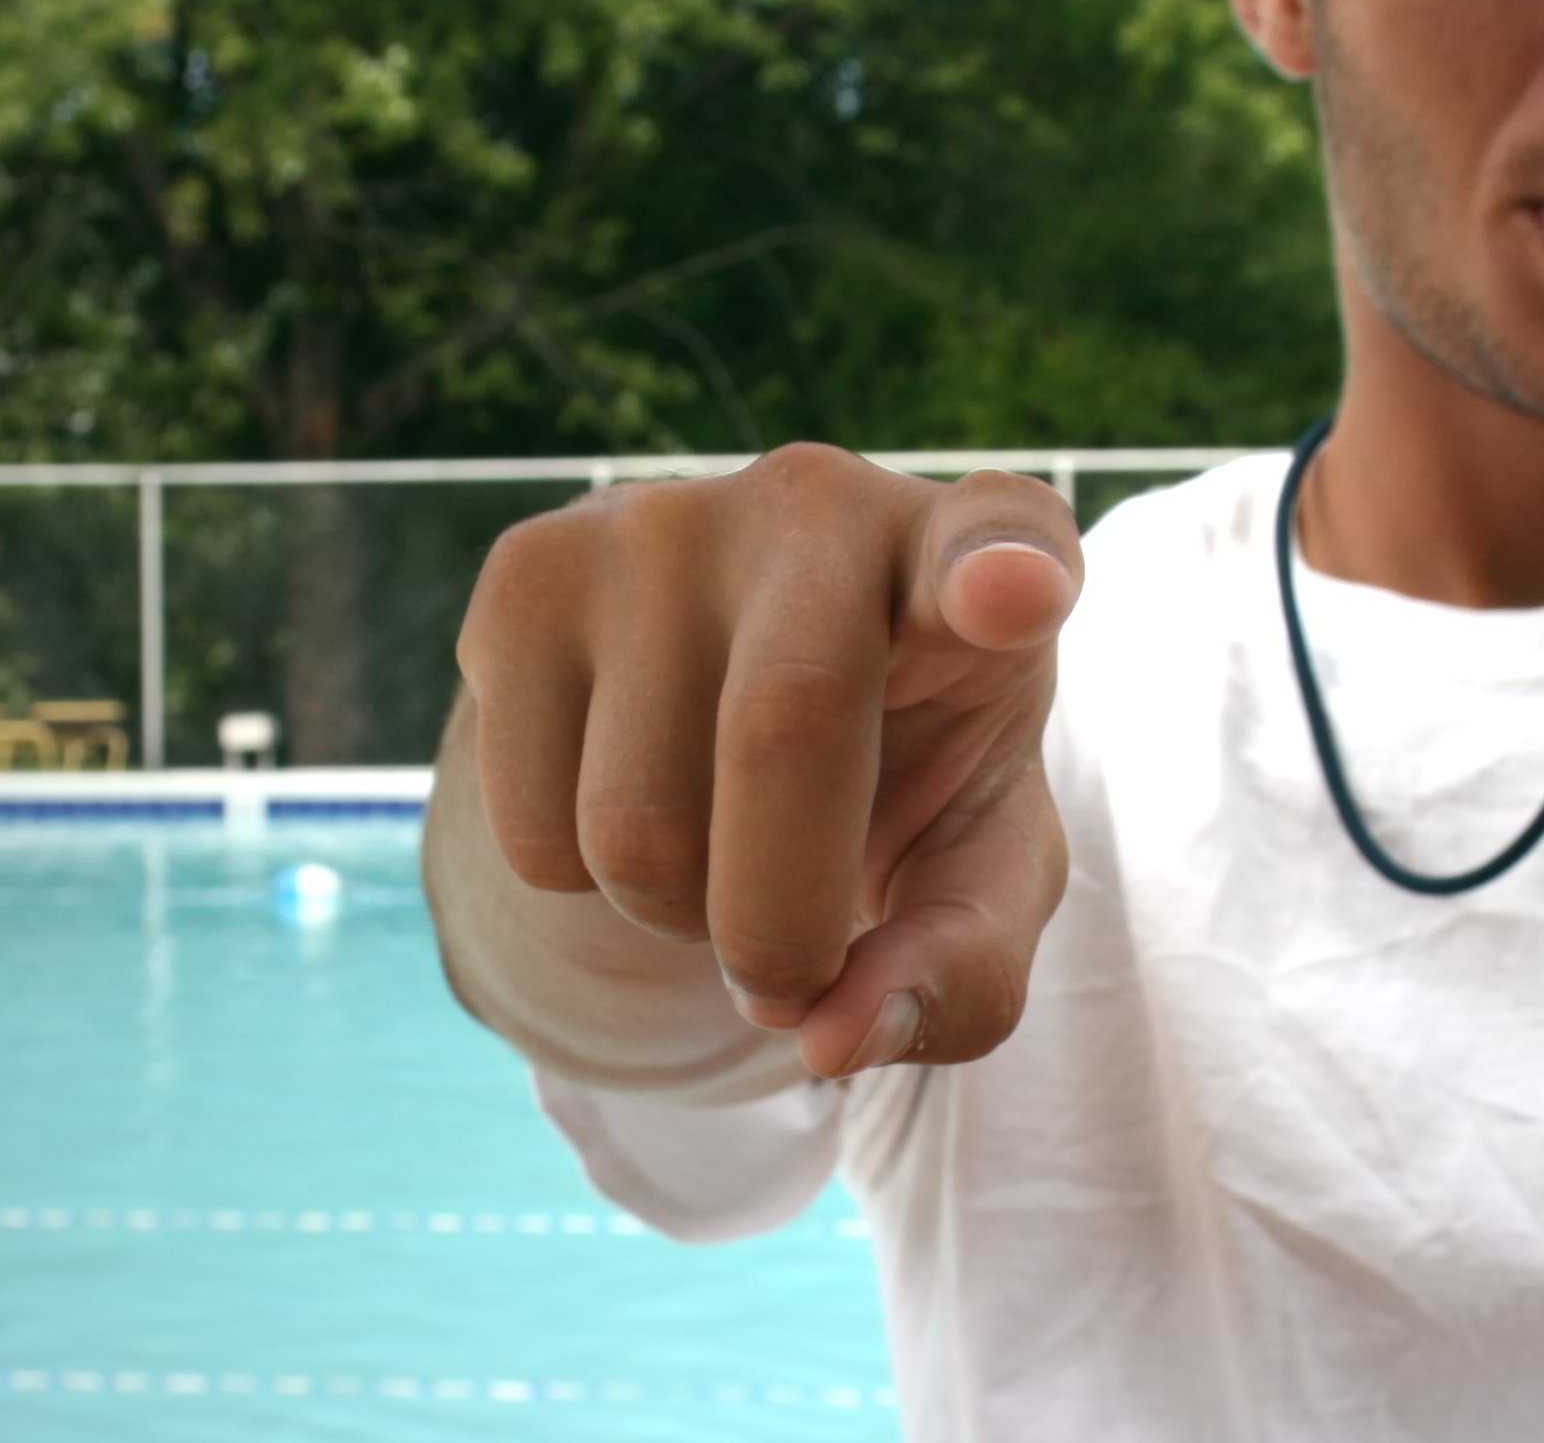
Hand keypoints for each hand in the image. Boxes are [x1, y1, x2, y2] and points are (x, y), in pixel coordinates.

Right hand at [454, 445, 1081, 1078]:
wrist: (730, 672)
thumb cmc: (895, 771)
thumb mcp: (972, 870)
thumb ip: (958, 968)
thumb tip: (831, 1041)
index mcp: (974, 555)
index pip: (1001, 536)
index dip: (1004, 567)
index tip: (1016, 594)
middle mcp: (818, 503)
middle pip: (780, 736)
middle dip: (779, 927)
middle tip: (790, 977)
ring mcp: (657, 523)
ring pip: (633, 823)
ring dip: (675, 918)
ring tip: (717, 854)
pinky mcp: (527, 573)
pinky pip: (529, 830)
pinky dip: (582, 889)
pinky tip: (630, 798)